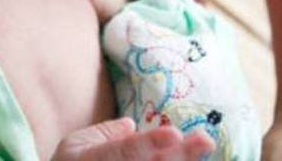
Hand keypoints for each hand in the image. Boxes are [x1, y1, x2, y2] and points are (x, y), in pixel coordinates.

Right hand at [51, 117, 214, 160]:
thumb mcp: (75, 145)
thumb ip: (104, 135)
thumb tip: (131, 125)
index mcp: (92, 160)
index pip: (126, 153)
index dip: (150, 143)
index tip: (175, 133)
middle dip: (180, 155)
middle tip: (205, 140)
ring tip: (203, 146)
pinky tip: (191, 160)